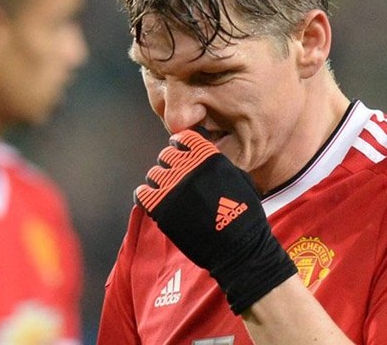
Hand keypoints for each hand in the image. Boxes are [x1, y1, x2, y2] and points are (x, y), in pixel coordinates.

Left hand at [135, 129, 296, 313]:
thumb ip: (217, 165)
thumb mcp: (238, 180)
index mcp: (208, 157)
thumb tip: (202, 161)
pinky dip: (145, 196)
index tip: (178, 151)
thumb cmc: (244, 217)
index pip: (184, 138)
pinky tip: (152, 202)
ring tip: (165, 192)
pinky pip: (142, 193)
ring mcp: (173, 186)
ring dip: (158, 182)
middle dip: (169, 165)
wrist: (237, 248)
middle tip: (173, 177)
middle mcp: (188, 167)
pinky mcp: (161, 207)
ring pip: (153, 174)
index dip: (179, 145)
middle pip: (166, 156)